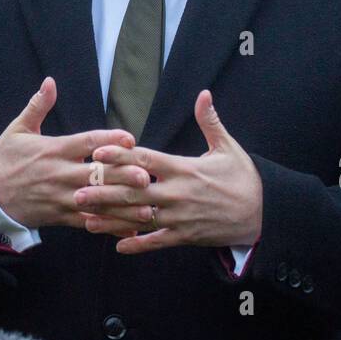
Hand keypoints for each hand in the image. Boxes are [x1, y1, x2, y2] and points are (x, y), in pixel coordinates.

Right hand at [0, 77, 142, 230]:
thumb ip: (38, 106)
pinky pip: (88, 222)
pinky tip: (128, 228)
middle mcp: (60, 174)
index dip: (109, 139)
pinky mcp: (60, 216)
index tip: (130, 138)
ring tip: (146, 206)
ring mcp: (61, 197)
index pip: (86, 142)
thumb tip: (50, 82)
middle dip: (121, 176)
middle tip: (146, 176)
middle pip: (96, 174)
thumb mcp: (18, 129)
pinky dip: (108, 226)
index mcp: (53, 149)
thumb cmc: (5, 158)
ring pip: (96, 202)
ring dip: (122, 205)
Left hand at [75, 89, 262, 252]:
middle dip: (105, 192)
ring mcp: (180, 217)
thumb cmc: (243, 177)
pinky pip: (158, 241)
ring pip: (140, 218)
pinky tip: (118, 246)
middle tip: (78, 191)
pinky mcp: (186, 236)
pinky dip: (138, 244)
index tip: (97, 153)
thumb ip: (210, 121)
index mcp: (184, 168)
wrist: (262, 212)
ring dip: (112, 220)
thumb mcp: (227, 146)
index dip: (120, 156)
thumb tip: (203, 93)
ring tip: (86, 220)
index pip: (146, 160)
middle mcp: (178, 193)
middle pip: (134, 191)